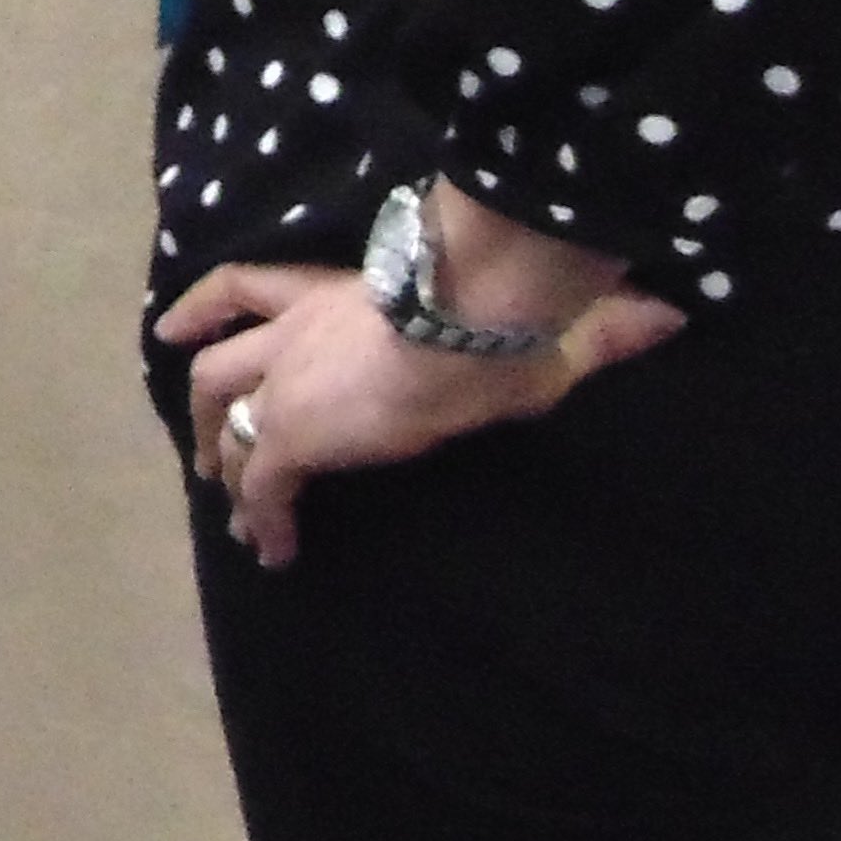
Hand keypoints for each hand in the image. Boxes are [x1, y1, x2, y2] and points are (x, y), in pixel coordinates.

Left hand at [161, 249, 686, 568]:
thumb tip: (667, 316)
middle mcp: (296, 332)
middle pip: (219, 365)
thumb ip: (592, 324)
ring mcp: (286, 381)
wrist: (463, 322)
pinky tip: (274, 552)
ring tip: (231, 508)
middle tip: (206, 448)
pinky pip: (264, 488)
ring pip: (225, 422)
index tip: (174, 327)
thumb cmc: (501, 313)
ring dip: (223, 462)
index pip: (249, 288)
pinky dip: (264, 519)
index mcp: (338, 293)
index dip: (204, 306)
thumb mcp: (537, 318)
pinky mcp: (292, 433)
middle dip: (208, 408)